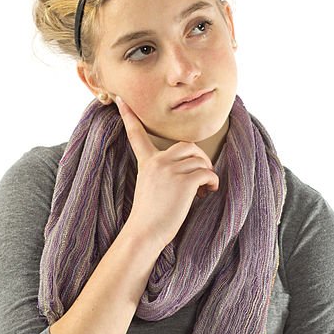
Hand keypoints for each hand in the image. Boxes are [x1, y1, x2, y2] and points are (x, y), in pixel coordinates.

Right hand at [114, 96, 219, 251]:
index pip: (136, 134)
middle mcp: (157, 162)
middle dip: (199, 159)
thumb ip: (161, 173)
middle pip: (188, 146)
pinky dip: (213, 182)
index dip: (129, 116)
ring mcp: (170, 171)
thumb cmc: (149, 217)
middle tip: (201, 176)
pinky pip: (207, 173)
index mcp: (146, 162)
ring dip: (207, 172)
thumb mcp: (149, 187)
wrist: (145, 233)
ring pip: (200, 159)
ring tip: (203, 189)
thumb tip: (188, 168)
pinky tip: (207, 192)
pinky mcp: (184, 182)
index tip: (121, 100)